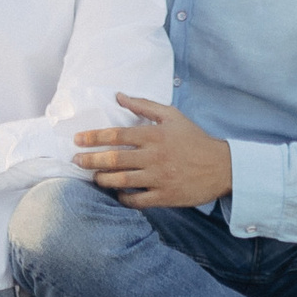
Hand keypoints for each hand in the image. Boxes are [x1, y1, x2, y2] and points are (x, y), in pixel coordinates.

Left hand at [71, 94, 234, 209]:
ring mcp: (159, 178)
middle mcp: (154, 156)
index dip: (94, 137)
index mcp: (154, 135)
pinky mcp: (165, 197)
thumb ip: (144, 105)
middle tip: (75, 160)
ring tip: (93, 177)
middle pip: (114, 158)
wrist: (221, 167)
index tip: (78, 140)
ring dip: (103, 179)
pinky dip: (123, 198)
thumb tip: (119, 95)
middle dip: (90, 159)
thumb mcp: (172, 115)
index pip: (116, 135)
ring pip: (121, 181)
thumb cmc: (194, 139)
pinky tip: (117, 193)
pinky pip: (136, 200)